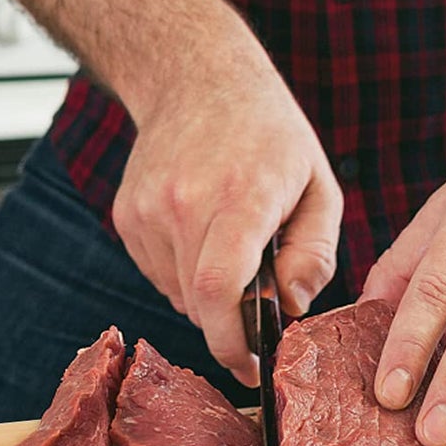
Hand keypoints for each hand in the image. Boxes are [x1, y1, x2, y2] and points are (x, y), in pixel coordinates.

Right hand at [112, 35, 342, 386]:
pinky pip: (159, 273)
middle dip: (232, 324)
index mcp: (241, 196)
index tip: (254, 368)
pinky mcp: (127, 215)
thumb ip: (315, 254)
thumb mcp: (319, 187)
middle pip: (199, 303)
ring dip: (209, 297)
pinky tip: (204, 236)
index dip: (234, 343)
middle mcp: (184, 203)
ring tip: (234, 251)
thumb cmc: (270, 133)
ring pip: (178, 294)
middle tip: (259, 308)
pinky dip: (185, 274)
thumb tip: (292, 309)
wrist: (197, 77)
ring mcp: (148, 209)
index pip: (221, 291)